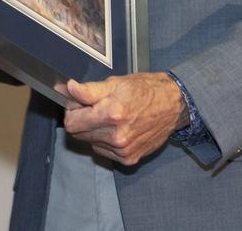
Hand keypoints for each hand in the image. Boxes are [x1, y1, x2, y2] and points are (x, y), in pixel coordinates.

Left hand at [60, 72, 187, 166]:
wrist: (173, 105)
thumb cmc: (145, 90)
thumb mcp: (115, 83)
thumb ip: (89, 90)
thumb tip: (67, 89)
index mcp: (111, 114)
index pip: (71, 123)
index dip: (72, 111)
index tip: (80, 103)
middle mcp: (117, 136)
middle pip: (78, 134)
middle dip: (82, 120)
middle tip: (97, 108)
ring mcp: (123, 150)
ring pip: (90, 143)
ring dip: (94, 131)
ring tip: (111, 117)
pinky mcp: (129, 159)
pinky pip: (103, 151)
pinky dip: (105, 141)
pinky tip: (118, 129)